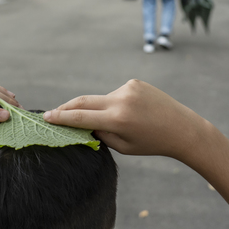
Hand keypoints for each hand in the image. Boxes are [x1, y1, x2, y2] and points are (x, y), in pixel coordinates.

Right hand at [43, 80, 209, 159]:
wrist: (182, 128)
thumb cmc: (152, 143)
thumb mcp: (123, 146)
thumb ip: (100, 133)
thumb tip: (81, 124)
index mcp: (117, 119)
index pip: (80, 117)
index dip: (60, 117)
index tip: (45, 117)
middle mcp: (121, 100)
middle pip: (83, 101)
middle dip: (67, 108)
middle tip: (53, 114)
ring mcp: (128, 88)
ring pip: (101, 99)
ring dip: (99, 109)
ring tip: (118, 124)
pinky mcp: (134, 82)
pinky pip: (115, 95)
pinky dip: (114, 104)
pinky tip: (131, 114)